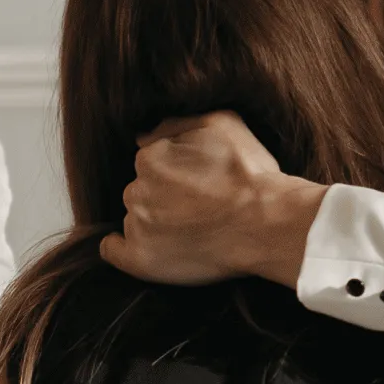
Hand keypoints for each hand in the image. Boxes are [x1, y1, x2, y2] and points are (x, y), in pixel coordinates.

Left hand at [97, 111, 323, 288]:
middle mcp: (137, 191)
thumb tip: (143, 133)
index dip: (176, 170)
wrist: (268, 224)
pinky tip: (136, 246)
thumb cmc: (250, 175)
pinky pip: (114, 252)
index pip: (152, 161)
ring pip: (136, 217)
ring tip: (192, 229)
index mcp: (150, 158)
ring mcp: (138, 227)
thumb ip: (176, 123)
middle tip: (199, 206)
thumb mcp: (220, 123)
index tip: (197, 181)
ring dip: (154, 220)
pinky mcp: (142, 260)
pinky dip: (120, 249)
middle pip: (142, 190)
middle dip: (164, 195)